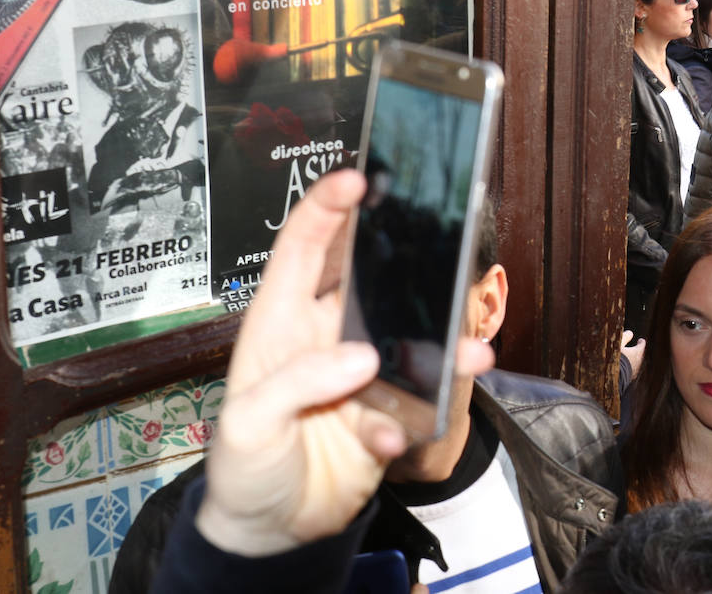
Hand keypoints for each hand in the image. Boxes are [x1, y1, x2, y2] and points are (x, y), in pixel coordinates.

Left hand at [196, 170, 492, 556]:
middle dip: (405, 262)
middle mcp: (326, 338)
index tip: (354, 180)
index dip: (326, 210)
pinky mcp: (388, 411)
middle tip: (439, 243)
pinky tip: (392, 440)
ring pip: (412, 341)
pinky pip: (417, 404)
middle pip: (370, 281)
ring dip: (442, 348)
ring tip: (468, 354)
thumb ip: (296, 385)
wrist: (274, 530)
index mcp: (280, 325)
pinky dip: (416, 419)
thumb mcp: (248, 425)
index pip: (302, 251)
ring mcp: (361, 372)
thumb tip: (361, 357)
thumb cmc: (244, 468)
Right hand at [620, 329, 645, 378]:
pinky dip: (624, 368)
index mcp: (637, 353)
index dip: (641, 343)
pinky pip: (627, 372)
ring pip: (633, 365)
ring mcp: (632, 372)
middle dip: (636, 352)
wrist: (611, 377)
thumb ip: (625, 337)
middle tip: (633, 349)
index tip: (641, 341)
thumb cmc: (615, 356)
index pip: (641, 346)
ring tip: (624, 359)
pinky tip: (618, 368)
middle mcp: (637, 363)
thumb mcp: (619, 343)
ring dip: (629, 361)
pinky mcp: (626, 380)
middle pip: (638, 356)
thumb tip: (630, 333)